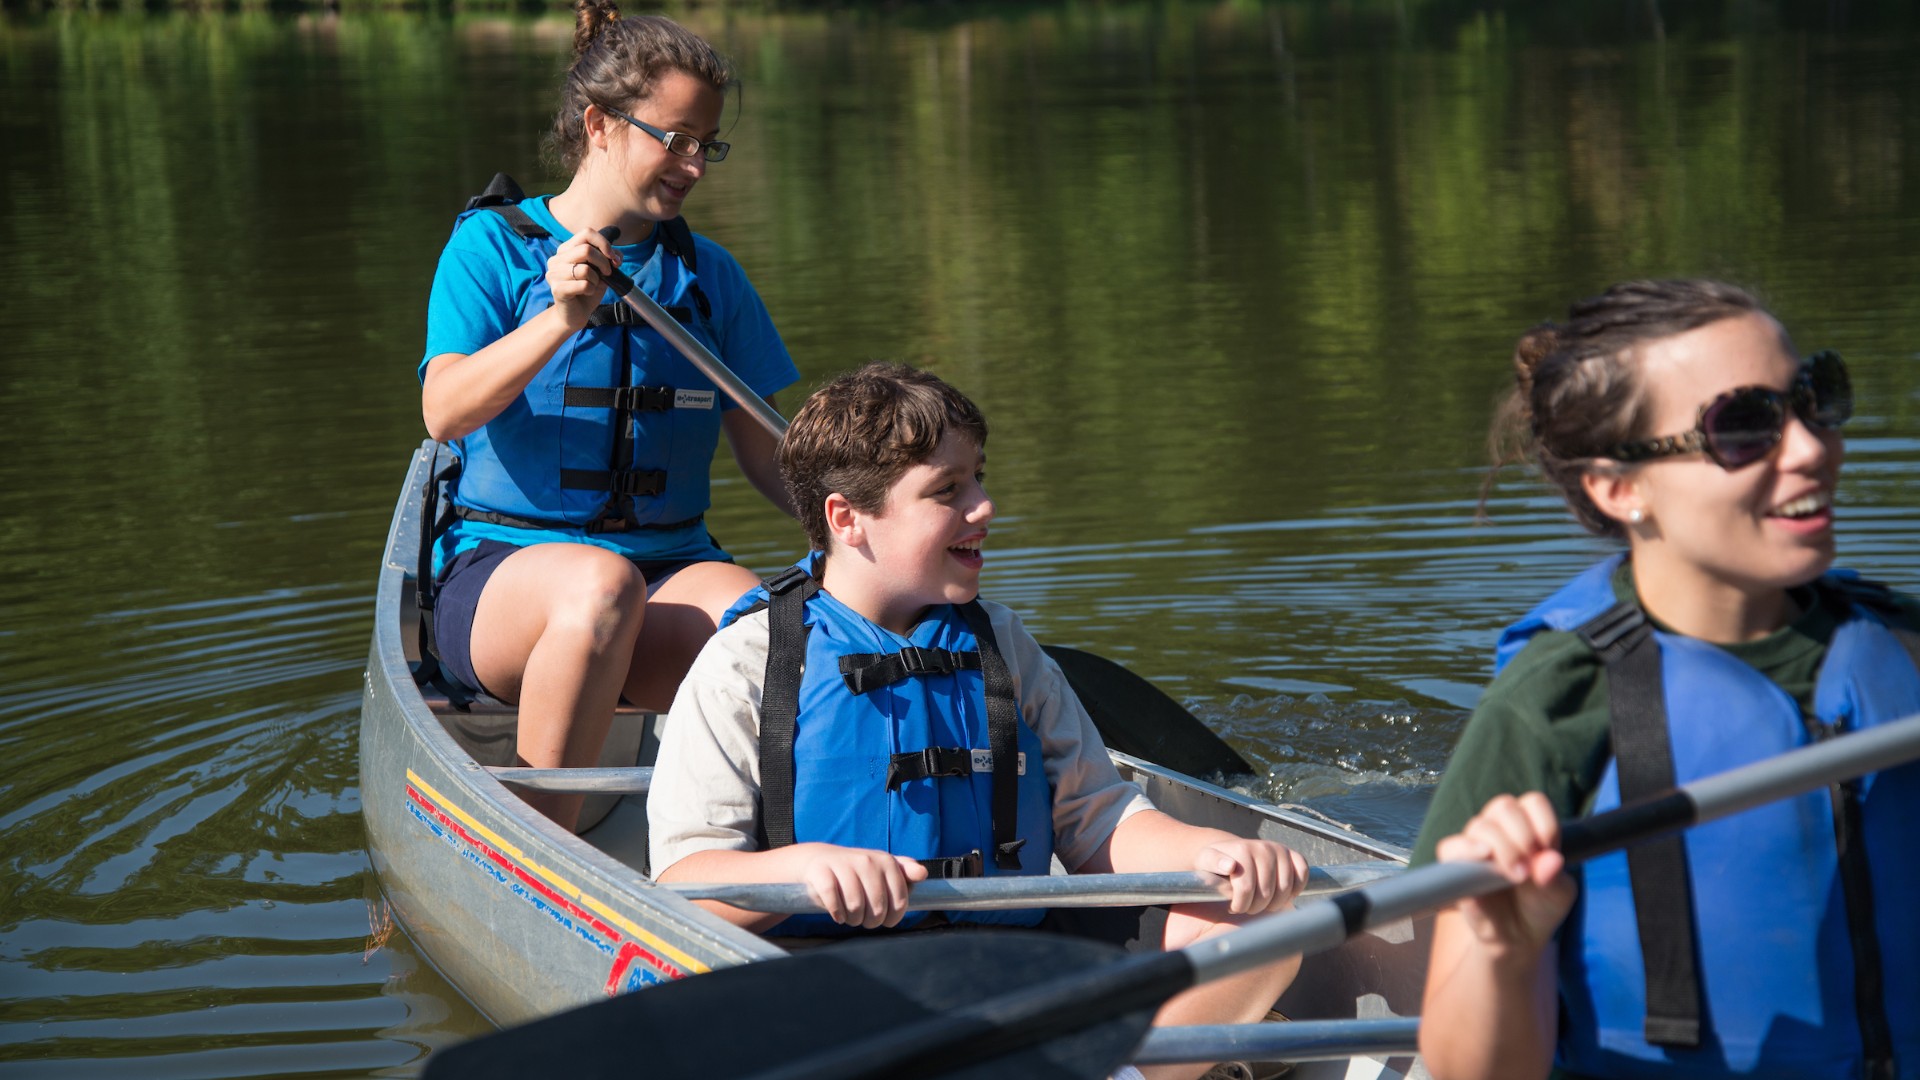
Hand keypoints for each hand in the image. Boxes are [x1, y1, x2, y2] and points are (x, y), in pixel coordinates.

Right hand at [545, 228, 620, 329]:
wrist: (575, 314)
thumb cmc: (587, 290)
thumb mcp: (601, 271)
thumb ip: (609, 258)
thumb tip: (616, 256)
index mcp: (566, 250)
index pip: (586, 233)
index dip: (604, 243)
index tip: (612, 257)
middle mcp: (556, 259)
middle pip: (586, 250)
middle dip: (604, 262)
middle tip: (607, 273)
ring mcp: (554, 274)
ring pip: (585, 269)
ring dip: (596, 279)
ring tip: (593, 285)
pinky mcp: (557, 289)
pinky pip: (583, 285)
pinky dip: (591, 290)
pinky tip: (587, 293)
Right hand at [794, 844, 928, 928]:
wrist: (820, 861)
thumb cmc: (857, 871)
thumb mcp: (883, 869)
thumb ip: (905, 872)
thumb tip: (923, 874)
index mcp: (886, 861)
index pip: (899, 900)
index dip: (893, 918)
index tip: (886, 920)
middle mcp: (866, 860)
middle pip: (877, 907)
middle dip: (871, 921)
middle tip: (865, 919)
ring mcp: (843, 865)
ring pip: (855, 906)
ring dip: (853, 919)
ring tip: (851, 916)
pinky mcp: (821, 872)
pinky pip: (833, 901)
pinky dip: (836, 914)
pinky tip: (838, 914)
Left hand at [1193, 837, 1307, 914]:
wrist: (1231, 852)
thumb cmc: (1217, 862)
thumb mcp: (1206, 860)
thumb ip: (1213, 862)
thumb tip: (1230, 865)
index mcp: (1242, 850)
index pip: (1245, 889)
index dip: (1240, 905)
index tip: (1232, 908)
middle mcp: (1263, 847)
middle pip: (1267, 892)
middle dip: (1256, 907)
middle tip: (1247, 908)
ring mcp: (1280, 850)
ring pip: (1286, 888)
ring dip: (1274, 904)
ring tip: (1261, 904)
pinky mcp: (1292, 854)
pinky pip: (1302, 873)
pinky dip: (1296, 888)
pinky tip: (1283, 895)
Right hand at [1436, 792, 1577, 951]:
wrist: (1518, 938)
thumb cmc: (1539, 907)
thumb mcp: (1558, 893)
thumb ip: (1555, 876)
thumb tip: (1550, 860)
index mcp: (1527, 826)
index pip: (1532, 803)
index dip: (1544, 824)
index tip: (1550, 851)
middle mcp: (1499, 830)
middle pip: (1504, 806)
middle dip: (1522, 835)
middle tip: (1530, 867)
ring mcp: (1475, 846)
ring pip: (1481, 825)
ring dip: (1503, 848)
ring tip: (1517, 876)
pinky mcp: (1455, 866)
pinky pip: (1450, 847)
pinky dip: (1466, 850)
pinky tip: (1484, 859)